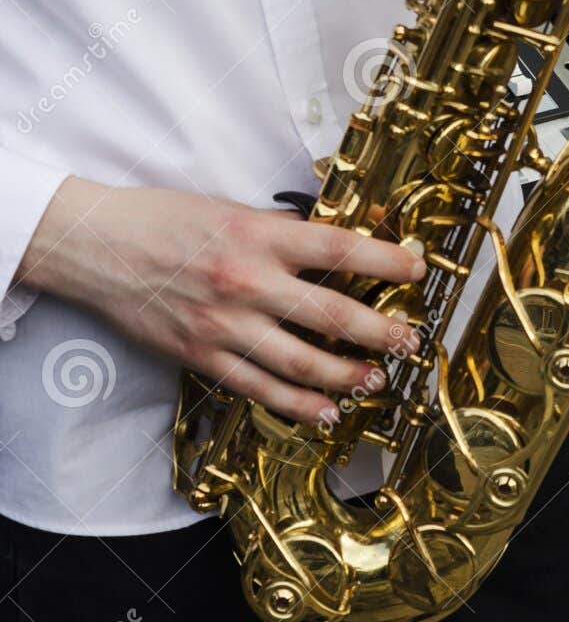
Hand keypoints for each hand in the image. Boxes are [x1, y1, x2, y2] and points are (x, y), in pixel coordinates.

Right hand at [19, 177, 425, 426]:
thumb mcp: (233, 210)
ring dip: (347, 374)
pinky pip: (260, 387)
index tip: (417, 268)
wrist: (98, 246)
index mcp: (259, 235)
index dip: (386, 262)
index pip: (339, 248)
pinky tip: (326, 411)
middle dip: (380, 330)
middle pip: (331, 313)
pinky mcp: (203, 355)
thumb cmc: (166, 219)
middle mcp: (247, 282)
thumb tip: (335, 243)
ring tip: (377, 378)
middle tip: (410, 339)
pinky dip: (298, 403)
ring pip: (301, 360)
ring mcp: (225, 325)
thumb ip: (282, 231)